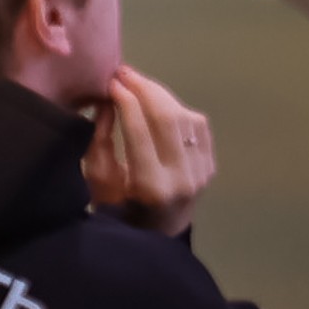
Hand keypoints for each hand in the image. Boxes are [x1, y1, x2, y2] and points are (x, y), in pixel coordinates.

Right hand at [84, 65, 215, 234]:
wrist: (156, 235)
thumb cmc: (118, 209)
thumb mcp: (97, 179)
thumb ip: (100, 140)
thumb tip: (107, 101)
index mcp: (151, 185)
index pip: (140, 131)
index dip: (125, 100)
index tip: (109, 81)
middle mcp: (182, 178)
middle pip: (168, 119)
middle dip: (144, 89)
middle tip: (123, 72)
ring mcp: (202, 172)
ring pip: (187, 118)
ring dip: (161, 95)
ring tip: (138, 82)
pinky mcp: (210, 167)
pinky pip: (200, 127)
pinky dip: (180, 108)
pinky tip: (161, 101)